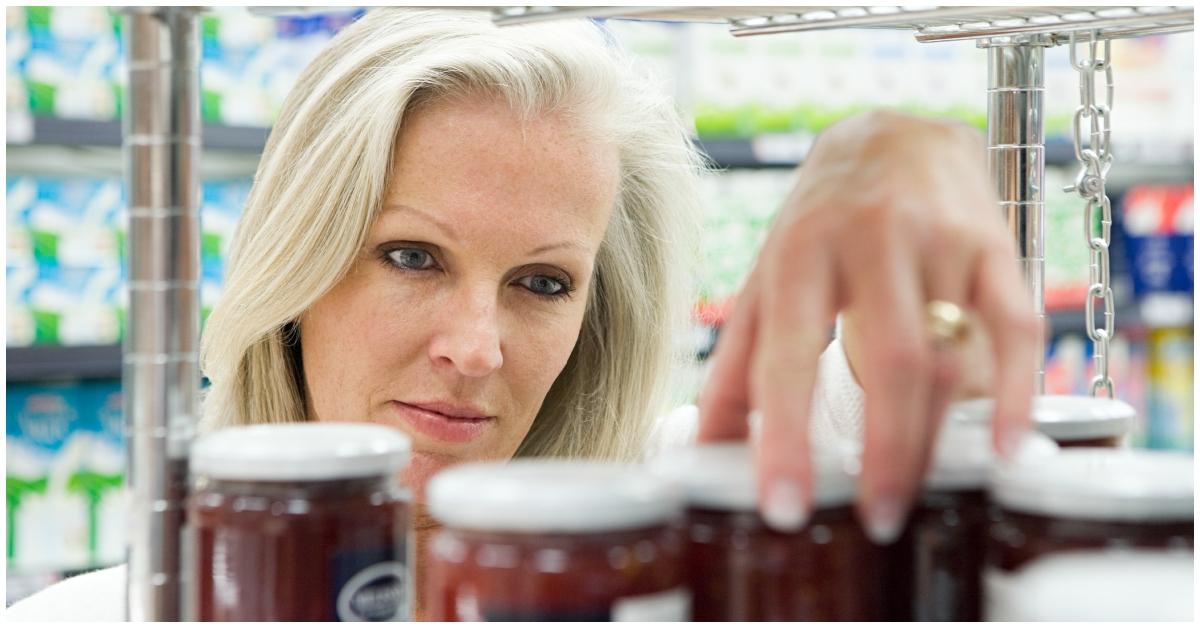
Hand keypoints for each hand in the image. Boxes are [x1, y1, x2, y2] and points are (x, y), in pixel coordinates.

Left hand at [696, 110, 1039, 541]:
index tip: (784, 507)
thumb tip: (704, 452)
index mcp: (799, 253)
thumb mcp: (765, 280)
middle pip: (889, 360)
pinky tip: (1004, 451)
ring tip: (912, 497)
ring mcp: (941, 239)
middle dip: (884, 451)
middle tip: (875, 520)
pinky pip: (1017, 325)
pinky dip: (1015, 394)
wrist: (893, 133)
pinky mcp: (996, 243)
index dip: (784, 437)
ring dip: (934, 439)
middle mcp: (870, 239)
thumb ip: (736, 366)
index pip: (788, 356)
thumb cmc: (818, 222)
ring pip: (950, 356)